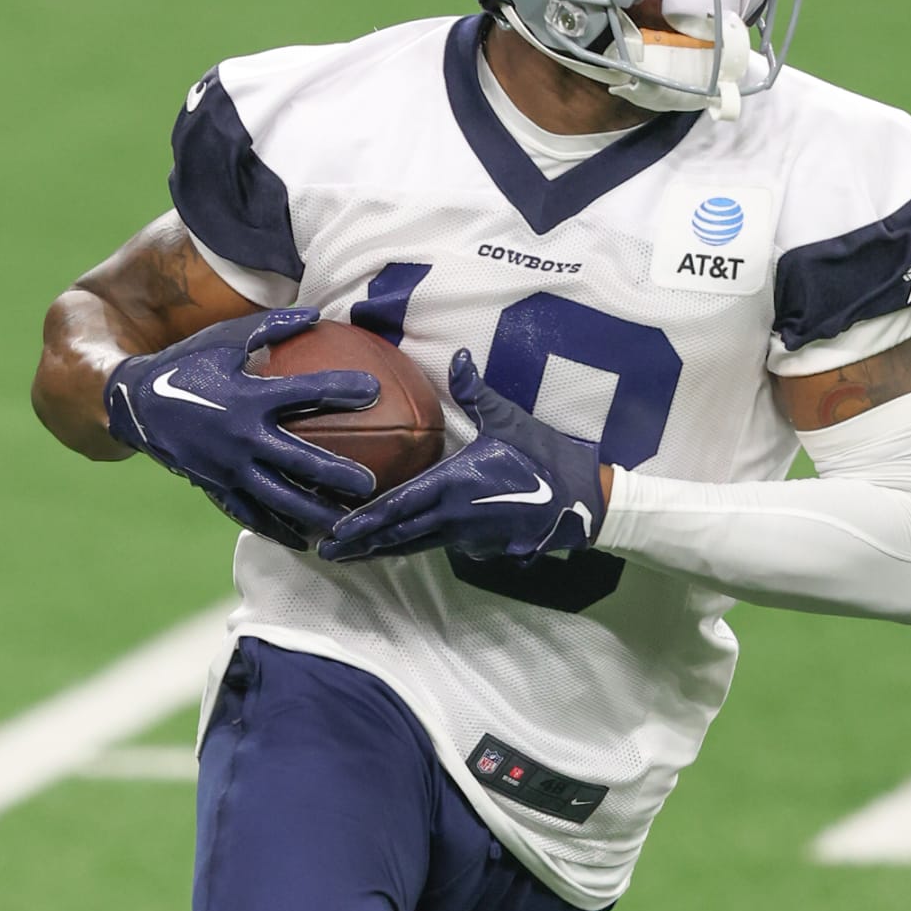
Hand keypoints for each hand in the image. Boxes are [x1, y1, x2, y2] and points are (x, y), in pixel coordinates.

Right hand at [105, 309, 378, 548]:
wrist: (135, 405)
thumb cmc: (187, 365)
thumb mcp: (224, 339)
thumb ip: (270, 327)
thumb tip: (316, 313)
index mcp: (247, 397)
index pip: (305, 393)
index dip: (341, 388)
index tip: (374, 390)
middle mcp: (241, 437)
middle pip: (299, 461)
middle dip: (337, 475)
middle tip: (372, 487)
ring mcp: (229, 469)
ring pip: (280, 498)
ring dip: (315, 514)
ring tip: (348, 527)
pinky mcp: (217, 488)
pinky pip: (252, 514)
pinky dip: (279, 529)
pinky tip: (305, 540)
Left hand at [319, 350, 606, 565]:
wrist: (584, 502)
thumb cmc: (546, 458)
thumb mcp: (510, 420)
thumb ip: (476, 392)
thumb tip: (459, 356)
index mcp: (454, 486)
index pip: (397, 507)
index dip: (363, 521)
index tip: (334, 531)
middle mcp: (454, 517)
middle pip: (396, 535)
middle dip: (360, 545)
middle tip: (325, 552)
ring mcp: (467, 537)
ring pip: (414, 546)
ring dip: (381, 551)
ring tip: (350, 555)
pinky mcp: (480, 547)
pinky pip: (438, 545)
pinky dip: (411, 546)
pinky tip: (394, 547)